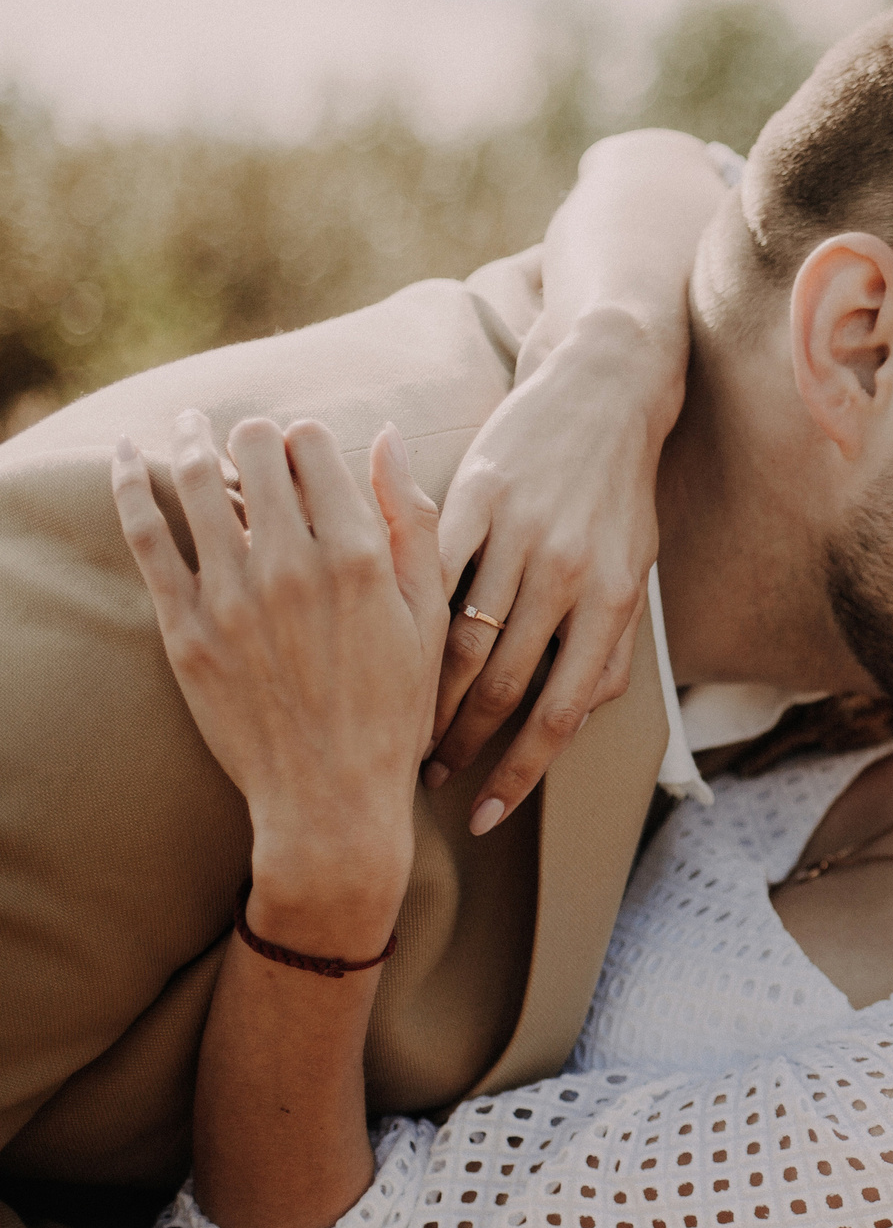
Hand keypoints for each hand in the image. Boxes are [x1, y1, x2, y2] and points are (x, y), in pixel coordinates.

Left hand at [113, 413, 445, 926]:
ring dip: (191, 442)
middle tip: (252, 444)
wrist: (332, 797)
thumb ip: (414, 523)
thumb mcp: (429, 616)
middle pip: (257, 449)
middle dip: (255, 436)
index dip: (310, 439)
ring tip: (187, 430)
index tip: (306, 452)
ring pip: (199, 480)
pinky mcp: (186, 626)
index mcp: (362, 556)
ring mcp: (233, 594)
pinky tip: (127, 458)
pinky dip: (132, 486)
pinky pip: (148, 535)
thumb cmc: (393, 709)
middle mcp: (294, 564)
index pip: (317, 448)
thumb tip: (389, 440)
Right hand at [429, 308, 684, 836]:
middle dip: (463, 746)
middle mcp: (567, 573)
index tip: (488, 817)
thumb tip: (581, 716)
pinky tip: (375, 653)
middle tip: (426, 781)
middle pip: (502, 685)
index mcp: (611, 601)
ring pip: (458, 637)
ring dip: (425, 698)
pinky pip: (430, 570)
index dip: (524, 772)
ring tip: (400, 735)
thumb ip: (609, 644)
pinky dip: (402, 618)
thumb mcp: (632, 571)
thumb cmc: (619, 495)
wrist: (604, 392)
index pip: (564, 712)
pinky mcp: (475, 495)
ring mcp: (519, 533)